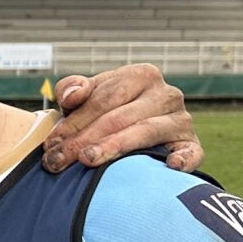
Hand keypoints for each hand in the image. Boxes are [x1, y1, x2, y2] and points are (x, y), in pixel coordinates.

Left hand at [43, 65, 201, 173]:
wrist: (135, 133)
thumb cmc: (105, 113)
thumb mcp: (86, 97)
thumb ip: (72, 89)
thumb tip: (72, 96)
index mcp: (141, 75)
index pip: (104, 98)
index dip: (74, 121)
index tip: (51, 143)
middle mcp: (166, 94)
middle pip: (120, 117)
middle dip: (84, 139)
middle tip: (58, 160)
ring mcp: (182, 119)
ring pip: (145, 132)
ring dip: (114, 147)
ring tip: (88, 160)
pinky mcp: (191, 145)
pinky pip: (191, 152)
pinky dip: (184, 158)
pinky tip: (170, 166)